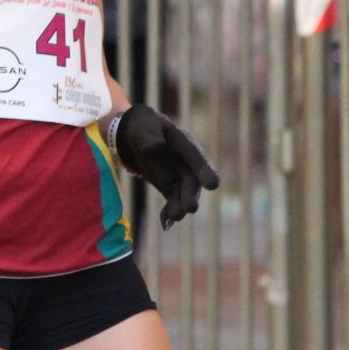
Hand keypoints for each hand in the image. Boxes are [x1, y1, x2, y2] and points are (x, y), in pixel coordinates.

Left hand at [112, 105, 220, 226]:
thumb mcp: (143, 125)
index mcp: (184, 143)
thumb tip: (155, 146)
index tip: (213, 185)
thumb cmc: (142, 126)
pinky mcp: (170, 186)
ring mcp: (179, 175)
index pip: (196, 158)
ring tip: (174, 218)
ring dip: (180, 207)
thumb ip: (148, 134)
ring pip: (184, 194)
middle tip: (189, 209)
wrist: (135, 135)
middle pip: (192, 181)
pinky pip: (172, 201)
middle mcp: (186, 162)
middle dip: (191, 195)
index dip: (205, 171)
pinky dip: (169, 213)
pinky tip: (165, 224)